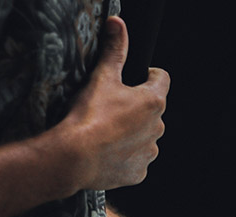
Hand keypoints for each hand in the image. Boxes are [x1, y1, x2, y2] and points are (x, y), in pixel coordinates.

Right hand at [55, 16, 169, 190]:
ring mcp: (149, 152)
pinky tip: (107, 152)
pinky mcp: (139, 172)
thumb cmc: (88, 116)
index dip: (149, 74)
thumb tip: (118, 25)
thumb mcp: (102, 77)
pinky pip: (136, 160)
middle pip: (152, 111)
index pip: (162, 79)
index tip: (137, 77)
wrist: (73, 157)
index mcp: (153, 102)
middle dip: (136, 108)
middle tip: (111, 108)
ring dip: (132, 133)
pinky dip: (125, 156)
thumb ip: (115, 50)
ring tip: (107, 132)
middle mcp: (158, 128)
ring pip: (145, 137)